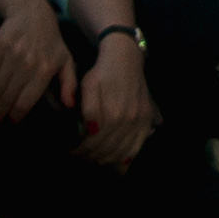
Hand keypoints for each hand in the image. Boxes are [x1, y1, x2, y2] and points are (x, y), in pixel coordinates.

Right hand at [0, 0, 74, 124]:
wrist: (33, 13)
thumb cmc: (51, 41)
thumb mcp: (66, 60)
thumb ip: (69, 83)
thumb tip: (70, 105)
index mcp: (45, 70)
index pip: (26, 101)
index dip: (15, 116)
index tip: (10, 123)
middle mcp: (29, 63)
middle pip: (8, 96)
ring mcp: (13, 54)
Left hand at [77, 36, 154, 167]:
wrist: (125, 58)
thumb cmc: (102, 73)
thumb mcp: (89, 86)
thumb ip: (89, 109)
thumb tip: (92, 131)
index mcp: (113, 113)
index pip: (94, 144)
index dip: (80, 151)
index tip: (71, 151)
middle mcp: (129, 119)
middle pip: (108, 150)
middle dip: (91, 157)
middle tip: (80, 156)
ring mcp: (140, 120)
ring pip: (123, 152)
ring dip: (107, 160)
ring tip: (94, 158)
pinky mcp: (146, 118)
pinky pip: (138, 146)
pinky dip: (126, 157)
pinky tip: (116, 160)